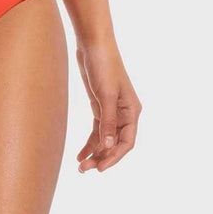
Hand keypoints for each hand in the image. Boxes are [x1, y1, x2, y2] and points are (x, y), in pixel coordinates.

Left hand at [75, 39, 140, 171]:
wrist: (92, 43)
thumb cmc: (103, 65)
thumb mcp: (105, 95)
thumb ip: (108, 121)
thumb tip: (108, 146)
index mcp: (132, 111)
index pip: (127, 142)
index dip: (115, 157)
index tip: (101, 168)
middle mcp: (124, 113)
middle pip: (116, 143)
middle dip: (102, 157)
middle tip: (86, 170)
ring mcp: (111, 110)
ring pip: (105, 138)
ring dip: (95, 152)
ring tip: (81, 166)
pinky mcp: (99, 105)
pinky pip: (97, 129)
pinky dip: (90, 141)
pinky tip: (80, 153)